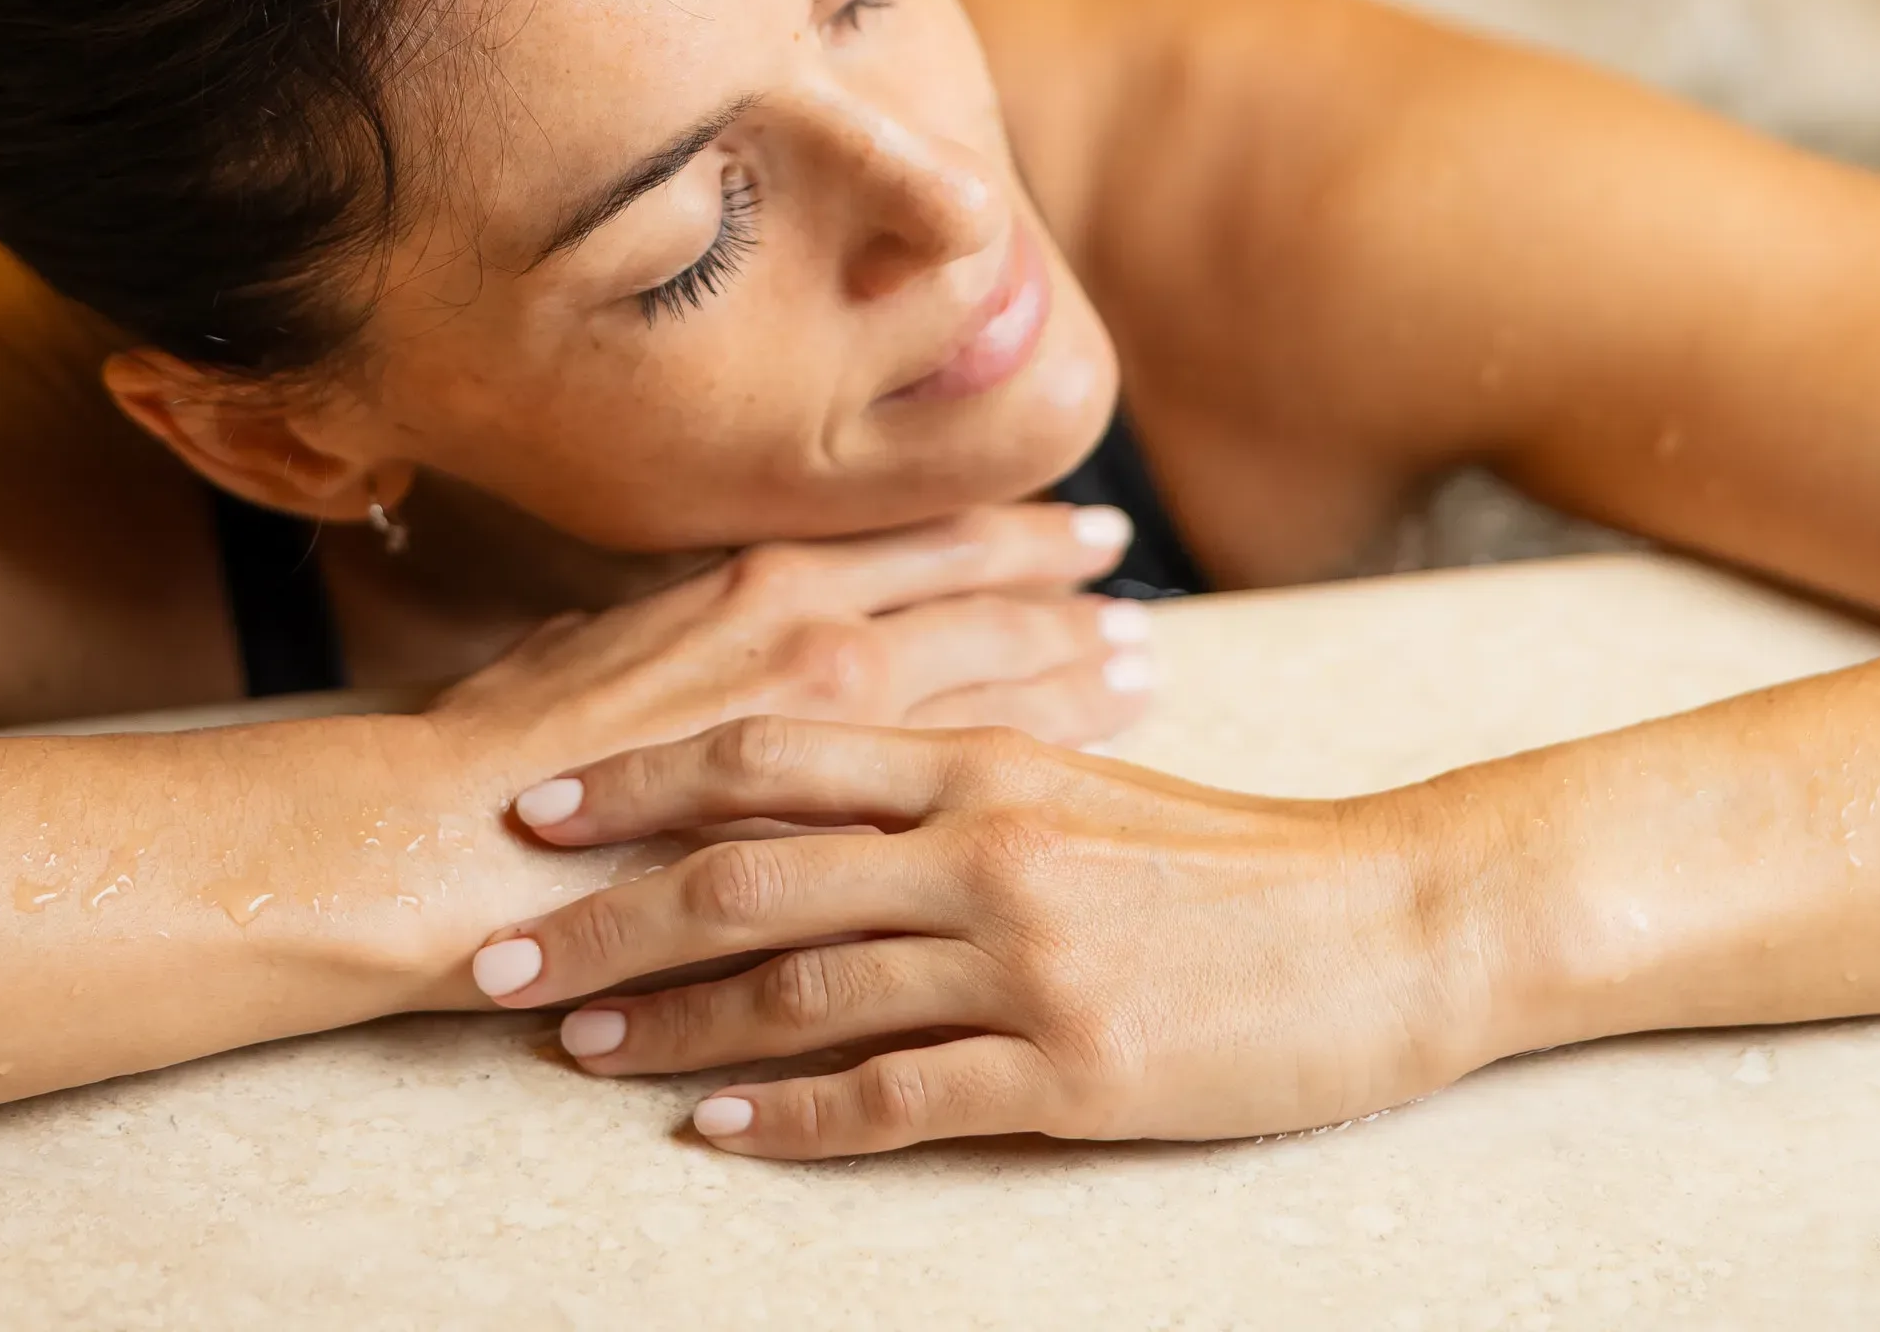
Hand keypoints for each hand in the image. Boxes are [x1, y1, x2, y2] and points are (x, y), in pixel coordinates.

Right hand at [379, 509, 1150, 1008]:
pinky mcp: (830, 830)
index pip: (921, 545)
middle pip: (981, 608)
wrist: (439, 840)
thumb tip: (708, 631)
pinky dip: (1040, 771)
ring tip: (1146, 670)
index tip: (1078, 534)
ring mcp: (831, 735)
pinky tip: (1090, 772)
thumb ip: (680, 637)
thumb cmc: (499, 748)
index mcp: (756, 582)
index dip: (1006, 537)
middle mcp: (812, 635)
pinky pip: (964, 792)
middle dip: (1067, 602)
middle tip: (1136, 601)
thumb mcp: (599, 648)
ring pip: (995, 692)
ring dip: (1078, 679)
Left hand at [470, 714, 1480, 1153]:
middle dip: (605, 916)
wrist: (1386, 924)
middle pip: (746, 873)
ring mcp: (1021, 956)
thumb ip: (954, 766)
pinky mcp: (1069, 1067)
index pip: (764, 750)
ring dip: (669, 1022)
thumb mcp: (1080, 775)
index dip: (638, 779)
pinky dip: (793, 1114)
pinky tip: (717, 1128)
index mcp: (977, 756)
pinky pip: (899, 1094)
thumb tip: (827, 771)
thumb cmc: (1226, 854)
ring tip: (573, 1050)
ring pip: (799, 987)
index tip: (531, 810)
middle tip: (493, 956)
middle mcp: (979, 841)